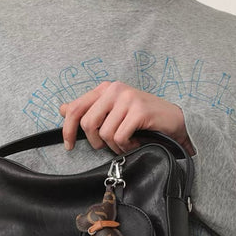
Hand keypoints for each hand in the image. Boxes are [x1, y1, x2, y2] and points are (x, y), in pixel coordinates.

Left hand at [60, 80, 195, 155]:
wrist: (173, 120)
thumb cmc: (142, 119)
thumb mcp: (112, 112)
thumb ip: (88, 110)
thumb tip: (62, 109)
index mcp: (105, 89)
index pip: (75, 108)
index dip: (67, 129)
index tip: (69, 145)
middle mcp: (115, 89)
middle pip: (87, 123)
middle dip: (95, 141)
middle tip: (108, 145)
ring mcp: (127, 98)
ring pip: (105, 133)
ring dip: (114, 145)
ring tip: (126, 142)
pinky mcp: (140, 110)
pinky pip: (120, 137)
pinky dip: (126, 146)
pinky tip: (135, 143)